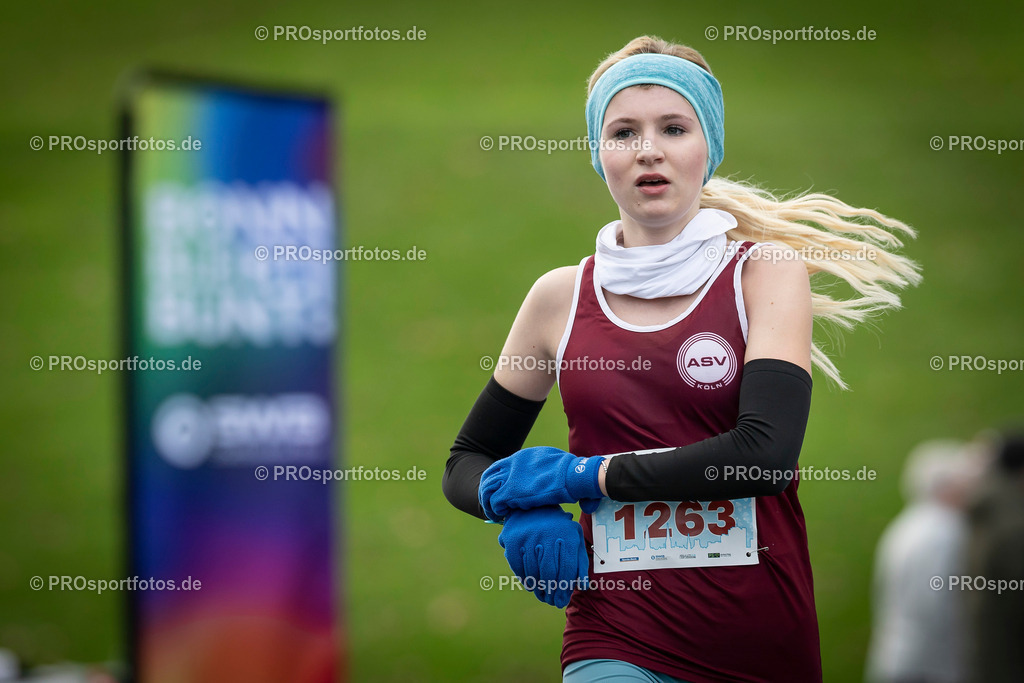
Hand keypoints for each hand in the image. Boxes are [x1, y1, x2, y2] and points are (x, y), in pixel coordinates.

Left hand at [479, 446, 603, 521]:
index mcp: (524, 456)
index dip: (500, 481)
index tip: (502, 492)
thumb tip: (569, 492)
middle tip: (493, 504)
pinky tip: (502, 516)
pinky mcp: (512, 492)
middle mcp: (514, 463)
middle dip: (488, 490)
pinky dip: (496, 511)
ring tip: (495, 514)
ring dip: (489, 502)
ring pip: (488, 489)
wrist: (575, 475)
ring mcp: (512, 477)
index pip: (502, 467)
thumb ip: (554, 475)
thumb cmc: (574, 472)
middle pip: (490, 475)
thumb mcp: (559, 466)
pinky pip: (495, 502)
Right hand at [498, 505, 588, 607]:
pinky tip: (530, 585)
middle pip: (550, 573)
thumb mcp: (574, 538)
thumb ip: (580, 561)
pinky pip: (519, 567)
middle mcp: (548, 535)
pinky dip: (524, 579)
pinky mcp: (514, 540)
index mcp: (567, 535)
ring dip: (538, 588)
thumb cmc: (558, 528)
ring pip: (534, 571)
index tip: (562, 601)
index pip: (567, 569)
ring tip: (542, 596)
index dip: (565, 589)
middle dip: (551, 592)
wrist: (532, 507)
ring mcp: (529, 537)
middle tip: (552, 602)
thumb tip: (583, 585)